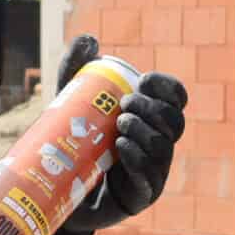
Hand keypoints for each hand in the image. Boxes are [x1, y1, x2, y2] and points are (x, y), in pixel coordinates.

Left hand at [56, 35, 187, 231]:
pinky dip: (137, 158)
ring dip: (143, 131)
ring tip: (119, 125)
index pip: (176, 98)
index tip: (142, 80)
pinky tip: (121, 147)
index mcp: (151, 119)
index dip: (167, 87)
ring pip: (163, 147)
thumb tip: (90, 39)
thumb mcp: (71, 103)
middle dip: (153, 108)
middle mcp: (159, 143)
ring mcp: (153, 171)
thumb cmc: (74, 142)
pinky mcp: (141, 195)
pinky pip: (150, 176)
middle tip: (124, 104)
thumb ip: (77, 70)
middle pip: (174, 121)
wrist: (57, 191)